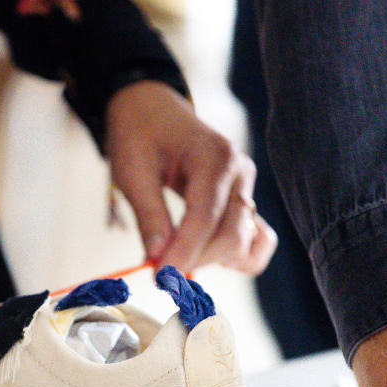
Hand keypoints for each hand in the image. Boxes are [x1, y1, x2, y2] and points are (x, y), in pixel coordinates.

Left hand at [104, 81, 275, 275]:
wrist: (151, 110)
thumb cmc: (140, 133)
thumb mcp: (132, 170)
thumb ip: (148, 215)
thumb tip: (157, 258)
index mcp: (215, 157)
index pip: (206, 217)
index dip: (184, 252)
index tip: (160, 277)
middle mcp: (239, 173)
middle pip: (231, 236)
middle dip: (195, 259)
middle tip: (158, 269)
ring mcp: (245, 188)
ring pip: (244, 243)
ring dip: (211, 260)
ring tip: (176, 255)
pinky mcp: (242, 202)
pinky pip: (253, 240)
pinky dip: (232, 256)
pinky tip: (202, 255)